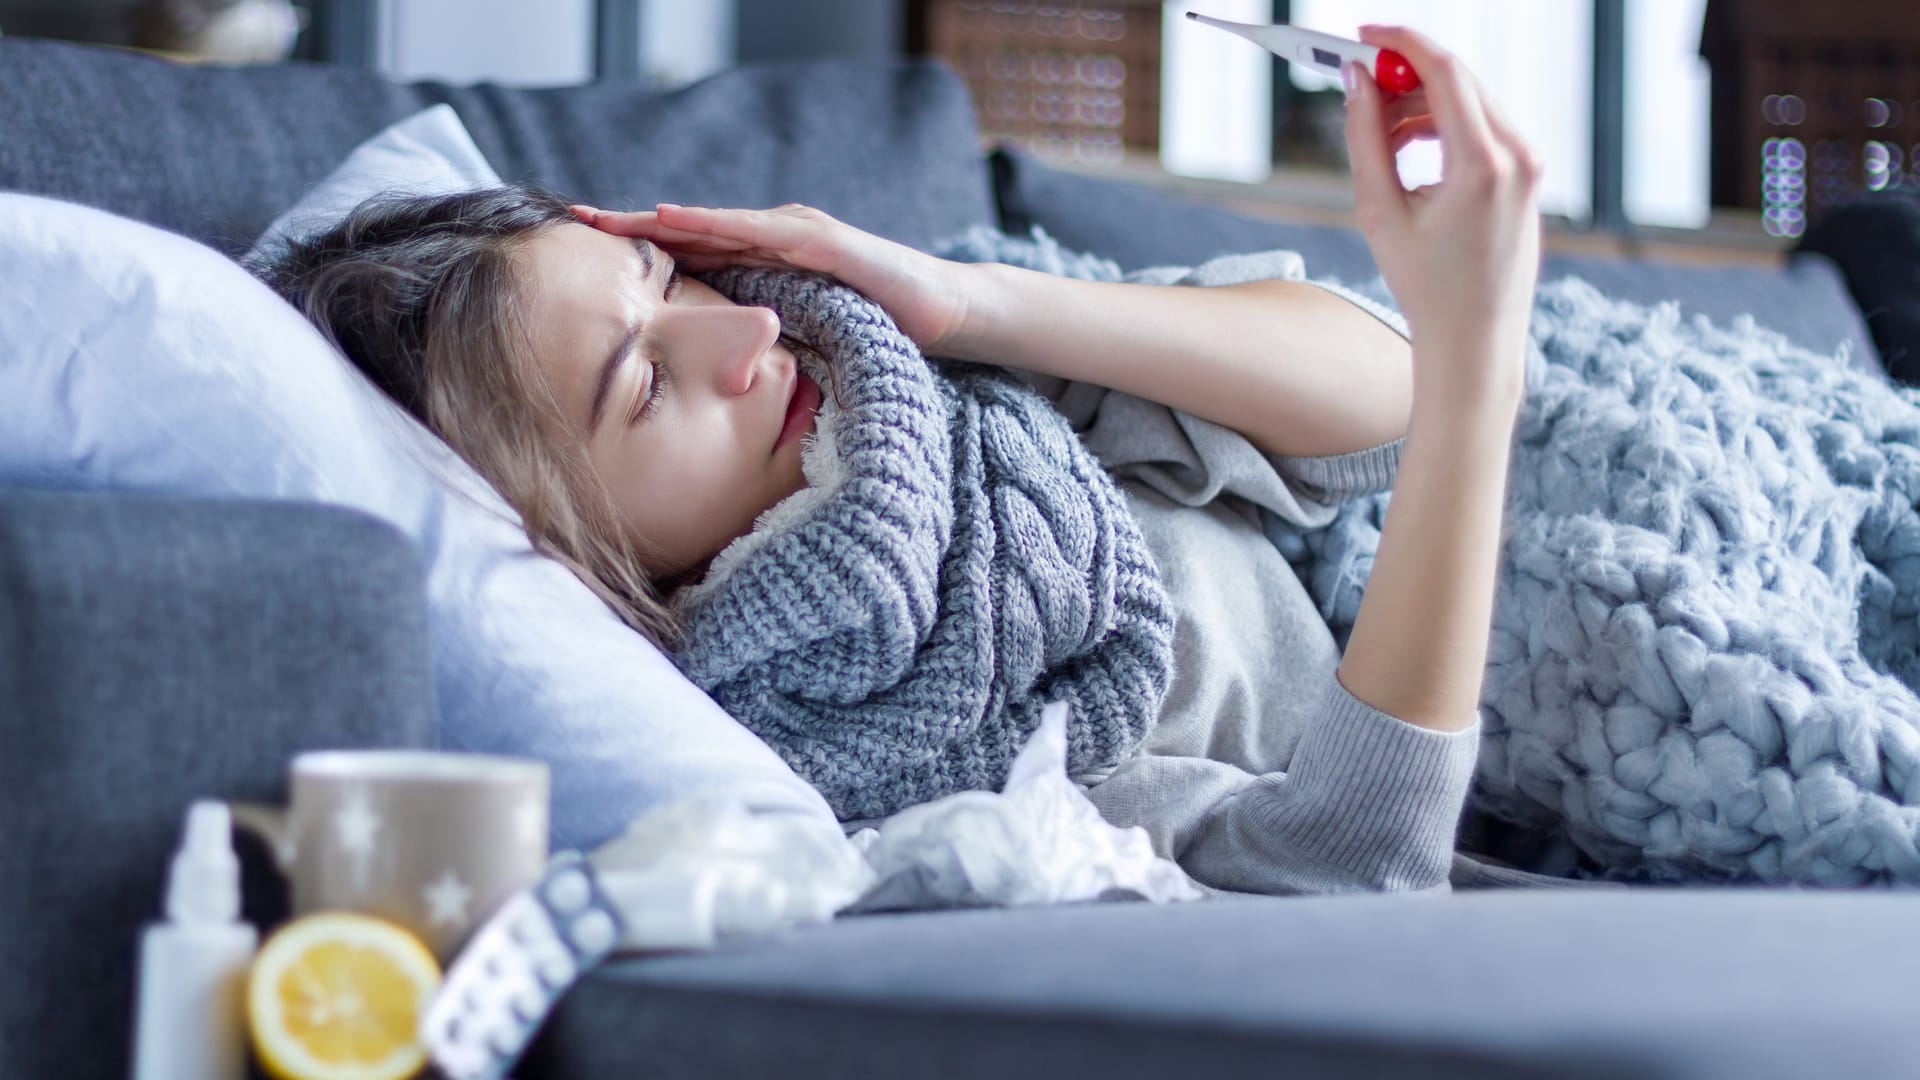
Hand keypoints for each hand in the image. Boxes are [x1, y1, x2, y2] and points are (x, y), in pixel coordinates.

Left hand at [568, 202, 972, 353]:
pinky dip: (717, 225)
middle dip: (633, 225)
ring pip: (716, 225)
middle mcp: (774, 239)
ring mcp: (799, 235)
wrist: (944, 314)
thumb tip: (718, 383)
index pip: (692, 255)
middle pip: (692, 231)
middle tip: (576, 218)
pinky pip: (761, 232)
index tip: (584, 255)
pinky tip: (678, 222)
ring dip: (662, 220)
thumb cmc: (875, 328)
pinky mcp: (825, 243)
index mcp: (764, 265)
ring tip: (612, 218)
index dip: (640, 253)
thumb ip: (763, 346)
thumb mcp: (803, 340)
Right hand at [1342, 25, 1541, 405]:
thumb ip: (1365, 139)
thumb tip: (1358, 83)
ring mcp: (1531, 164)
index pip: (1444, 70)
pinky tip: (1411, 157)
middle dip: (1405, 75)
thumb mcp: (1379, 212)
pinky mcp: (1529, 175)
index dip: (1400, 43)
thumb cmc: (1425, 287)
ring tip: (1381, 142)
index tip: (1363, 36)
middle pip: (1458, 79)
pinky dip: (1444, 127)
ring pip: (1470, 102)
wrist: (1475, 340)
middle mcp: (1518, 155)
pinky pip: (1484, 128)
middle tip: (1360, 86)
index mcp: (1483, 164)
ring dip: (1421, 105)